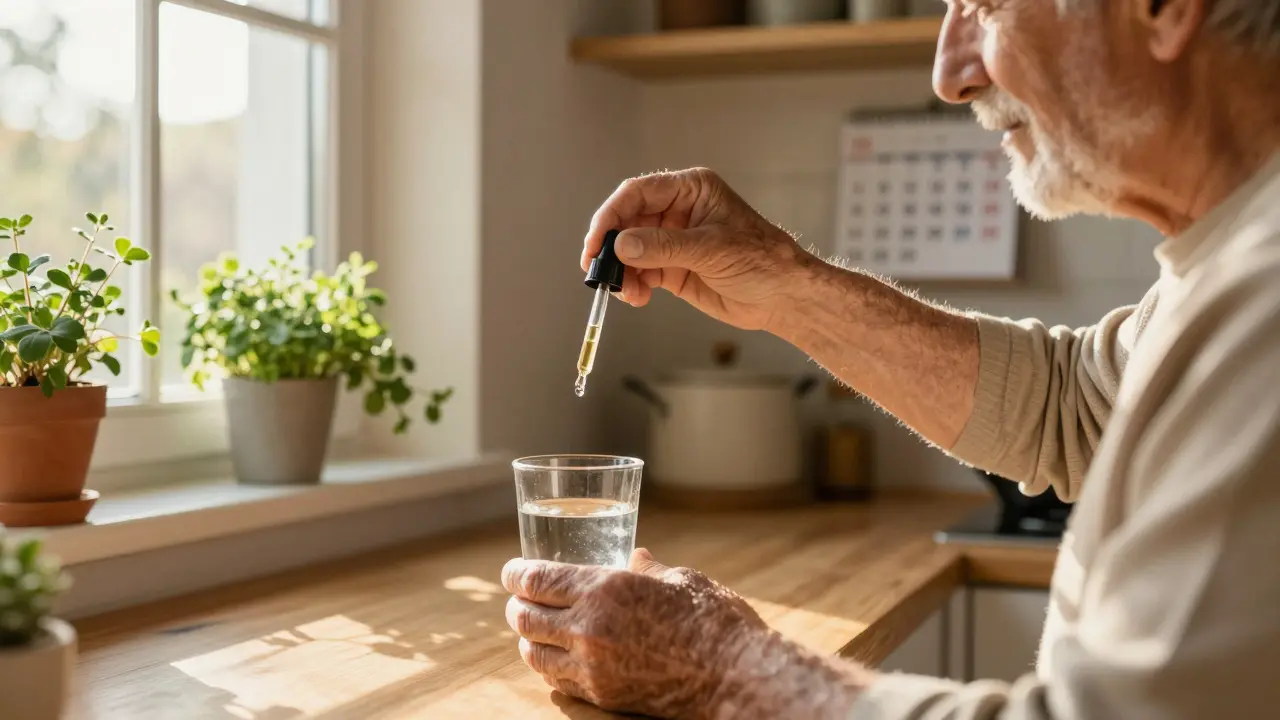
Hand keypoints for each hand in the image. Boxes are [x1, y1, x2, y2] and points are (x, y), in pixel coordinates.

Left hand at [502, 548, 767, 718]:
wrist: (735, 675)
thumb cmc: (714, 619)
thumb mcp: (679, 578)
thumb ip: (647, 568)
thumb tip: (635, 556)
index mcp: (604, 588)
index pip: (537, 581)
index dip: (516, 575)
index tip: (511, 571)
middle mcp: (589, 628)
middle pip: (526, 619)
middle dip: (516, 606)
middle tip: (519, 599)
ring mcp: (593, 667)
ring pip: (535, 655)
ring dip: (529, 640)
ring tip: (533, 630)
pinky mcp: (604, 696)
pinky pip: (560, 681)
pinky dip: (550, 666)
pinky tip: (558, 658)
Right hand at [581, 168, 811, 331]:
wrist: (783, 297)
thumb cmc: (762, 260)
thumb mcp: (712, 249)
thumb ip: (664, 247)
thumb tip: (621, 245)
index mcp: (691, 190)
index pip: (638, 193)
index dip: (612, 215)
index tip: (597, 242)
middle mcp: (678, 211)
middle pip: (627, 222)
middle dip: (612, 247)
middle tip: (599, 270)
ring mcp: (673, 241)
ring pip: (629, 250)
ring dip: (621, 271)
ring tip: (626, 292)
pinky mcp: (672, 268)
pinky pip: (640, 272)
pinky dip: (632, 285)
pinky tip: (636, 297)